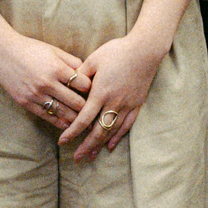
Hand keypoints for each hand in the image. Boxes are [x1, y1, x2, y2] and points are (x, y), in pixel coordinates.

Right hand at [0, 24, 89, 133]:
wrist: (3, 52)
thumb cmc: (31, 49)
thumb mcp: (54, 51)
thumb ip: (73, 62)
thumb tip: (89, 75)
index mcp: (57, 68)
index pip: (83, 85)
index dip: (91, 88)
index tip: (95, 91)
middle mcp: (47, 83)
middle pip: (76, 102)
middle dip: (87, 107)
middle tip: (95, 110)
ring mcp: (35, 95)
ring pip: (63, 112)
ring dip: (76, 118)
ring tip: (86, 121)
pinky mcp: (26, 103)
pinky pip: (47, 116)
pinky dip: (60, 122)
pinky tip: (68, 124)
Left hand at [60, 29, 160, 161]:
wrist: (145, 49)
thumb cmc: (117, 51)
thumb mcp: (94, 59)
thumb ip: (80, 75)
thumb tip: (68, 86)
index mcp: (100, 92)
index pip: (83, 119)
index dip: (72, 132)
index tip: (62, 141)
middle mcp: (113, 102)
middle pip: (97, 131)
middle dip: (85, 146)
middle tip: (76, 158)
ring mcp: (126, 105)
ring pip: (111, 131)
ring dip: (99, 145)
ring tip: (90, 156)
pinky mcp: (136, 104)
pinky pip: (126, 125)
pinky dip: (117, 136)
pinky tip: (109, 145)